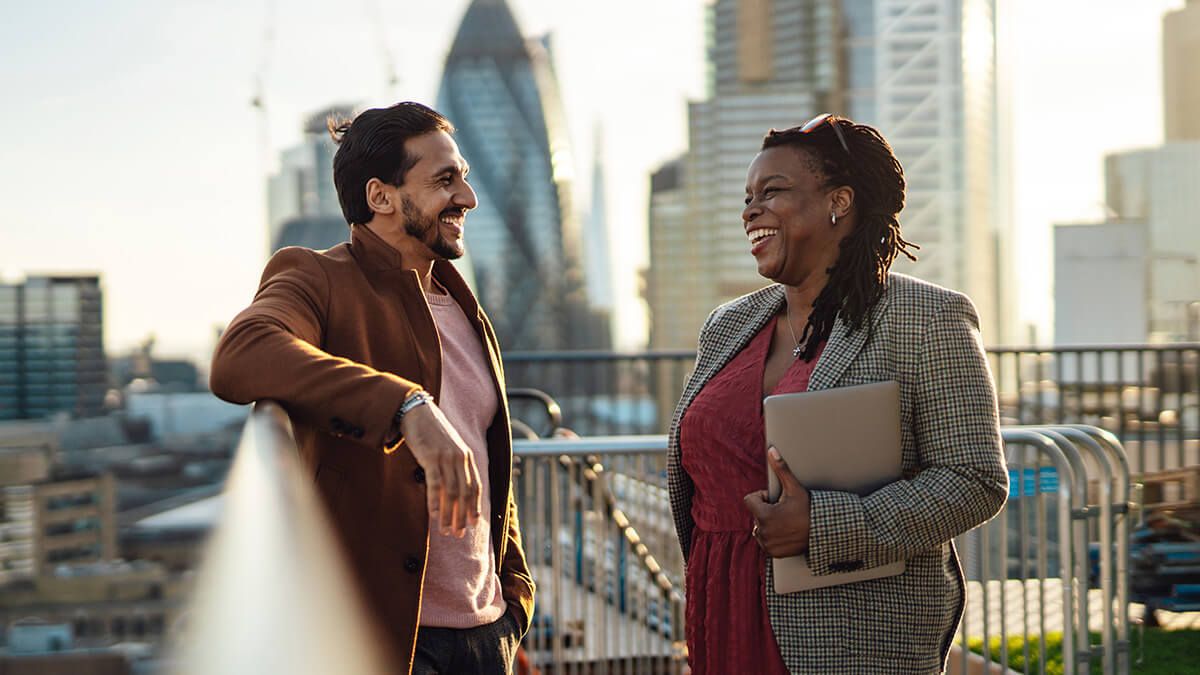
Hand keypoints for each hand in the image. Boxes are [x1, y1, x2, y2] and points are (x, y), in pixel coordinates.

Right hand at [400, 402, 481, 536]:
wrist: (416, 411)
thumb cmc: (430, 431)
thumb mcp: (448, 446)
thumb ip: (453, 463)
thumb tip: (453, 485)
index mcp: (466, 456)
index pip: (475, 486)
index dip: (475, 506)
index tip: (473, 524)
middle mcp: (460, 458)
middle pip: (465, 493)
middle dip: (463, 516)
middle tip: (459, 534)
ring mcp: (446, 458)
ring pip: (452, 493)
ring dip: (450, 515)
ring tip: (447, 531)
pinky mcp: (431, 457)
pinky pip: (435, 485)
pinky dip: (435, 503)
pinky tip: (434, 517)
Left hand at [743, 446, 810, 557]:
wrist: (823, 532)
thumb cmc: (809, 509)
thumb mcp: (794, 488)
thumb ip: (780, 469)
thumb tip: (772, 450)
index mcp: (764, 515)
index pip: (750, 500)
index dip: (762, 497)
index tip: (775, 500)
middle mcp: (763, 531)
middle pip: (755, 514)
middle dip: (766, 511)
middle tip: (784, 512)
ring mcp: (767, 544)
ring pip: (759, 528)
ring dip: (768, 524)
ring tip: (786, 522)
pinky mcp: (773, 553)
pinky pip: (765, 541)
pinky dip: (772, 537)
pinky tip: (786, 532)